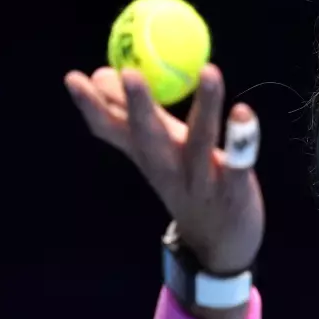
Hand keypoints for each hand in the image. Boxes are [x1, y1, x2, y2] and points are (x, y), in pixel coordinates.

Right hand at [63, 64, 263, 274]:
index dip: (92, 107)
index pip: (113, 131)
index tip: (73, 79)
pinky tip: (244, 112)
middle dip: (137, 106)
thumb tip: (99, 74)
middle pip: (150, 136)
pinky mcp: (234, 190)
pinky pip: (237, 164)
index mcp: (148, 156)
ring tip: (209, 71)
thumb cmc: (187, 187)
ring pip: (201, 142)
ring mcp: (202, 180)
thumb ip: (130, 119)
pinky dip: (243, 140)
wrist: (219, 248)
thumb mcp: (154, 155)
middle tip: (128, 73)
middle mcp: (170, 168)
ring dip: (206, 107)